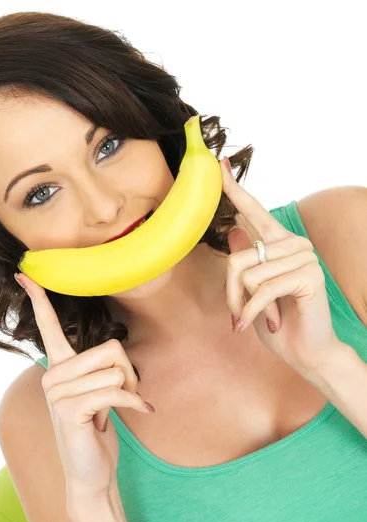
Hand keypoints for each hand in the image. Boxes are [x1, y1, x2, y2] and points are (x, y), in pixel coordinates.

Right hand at [14, 272, 151, 501]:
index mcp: (59, 366)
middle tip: (124, 395)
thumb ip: (102, 368)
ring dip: (131, 392)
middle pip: (111, 349)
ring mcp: (57, 393)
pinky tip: (141, 413)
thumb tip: (116, 352)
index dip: (38, 298)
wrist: (93, 473)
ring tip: (117, 410)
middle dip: (130, 373)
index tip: (23, 273)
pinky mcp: (69, 410)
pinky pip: (115, 392)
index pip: (47, 325)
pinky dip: (135, 404)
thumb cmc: (98, 428)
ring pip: (116, 371)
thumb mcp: (101, 391)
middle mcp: (53, 375)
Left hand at [220, 157, 339, 373]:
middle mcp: (294, 244)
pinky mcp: (308, 274)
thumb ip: (247, 261)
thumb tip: (234, 232)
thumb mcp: (252, 290)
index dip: (234, 189)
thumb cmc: (276, 321)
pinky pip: (262, 289)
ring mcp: (304, 257)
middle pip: (237, 258)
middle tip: (238, 313)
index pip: (254, 211)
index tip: (219, 164)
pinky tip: (269, 324)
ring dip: (244, 305)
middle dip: (231, 293)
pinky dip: (254, 311)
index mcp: (279, 244)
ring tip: (258, 318)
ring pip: (247, 274)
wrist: (304, 351)